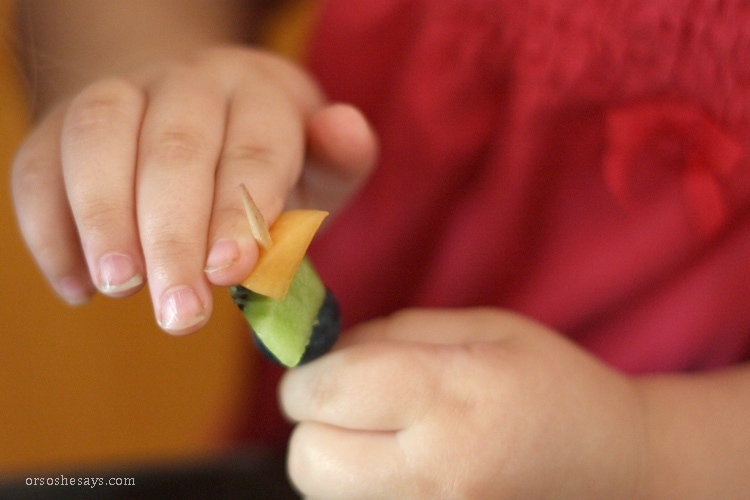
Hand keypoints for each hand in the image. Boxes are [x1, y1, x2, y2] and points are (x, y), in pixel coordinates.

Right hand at [11, 46, 376, 333]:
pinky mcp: (63, 123)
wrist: (201, 117)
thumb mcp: (318, 164)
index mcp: (259, 93)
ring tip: (119, 287)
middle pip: (175, 148)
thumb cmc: (269, 160)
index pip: (253, 147)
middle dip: (175, 235)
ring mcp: (121, 93)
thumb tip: (345, 130)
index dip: (240, 209)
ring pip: (99, 136)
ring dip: (103, 218)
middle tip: (180, 313)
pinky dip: (49, 226)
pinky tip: (77, 287)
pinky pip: (40, 164)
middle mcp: (189, 82)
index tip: (230, 271)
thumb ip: (340, 158)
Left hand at [280, 309, 645, 498]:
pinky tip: (398, 472)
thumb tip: (323, 356)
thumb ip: (392, 334)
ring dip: (333, 463)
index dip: (305, 378)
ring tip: (383, 440)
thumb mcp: (483, 329)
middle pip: (310, 461)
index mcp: (454, 397)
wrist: (616, 470)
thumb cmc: (550, 385)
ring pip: (326, 498)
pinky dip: (358, 493)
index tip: (319, 371)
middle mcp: (440, 472)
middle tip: (346, 407)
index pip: (329, 393)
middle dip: (311, 427)